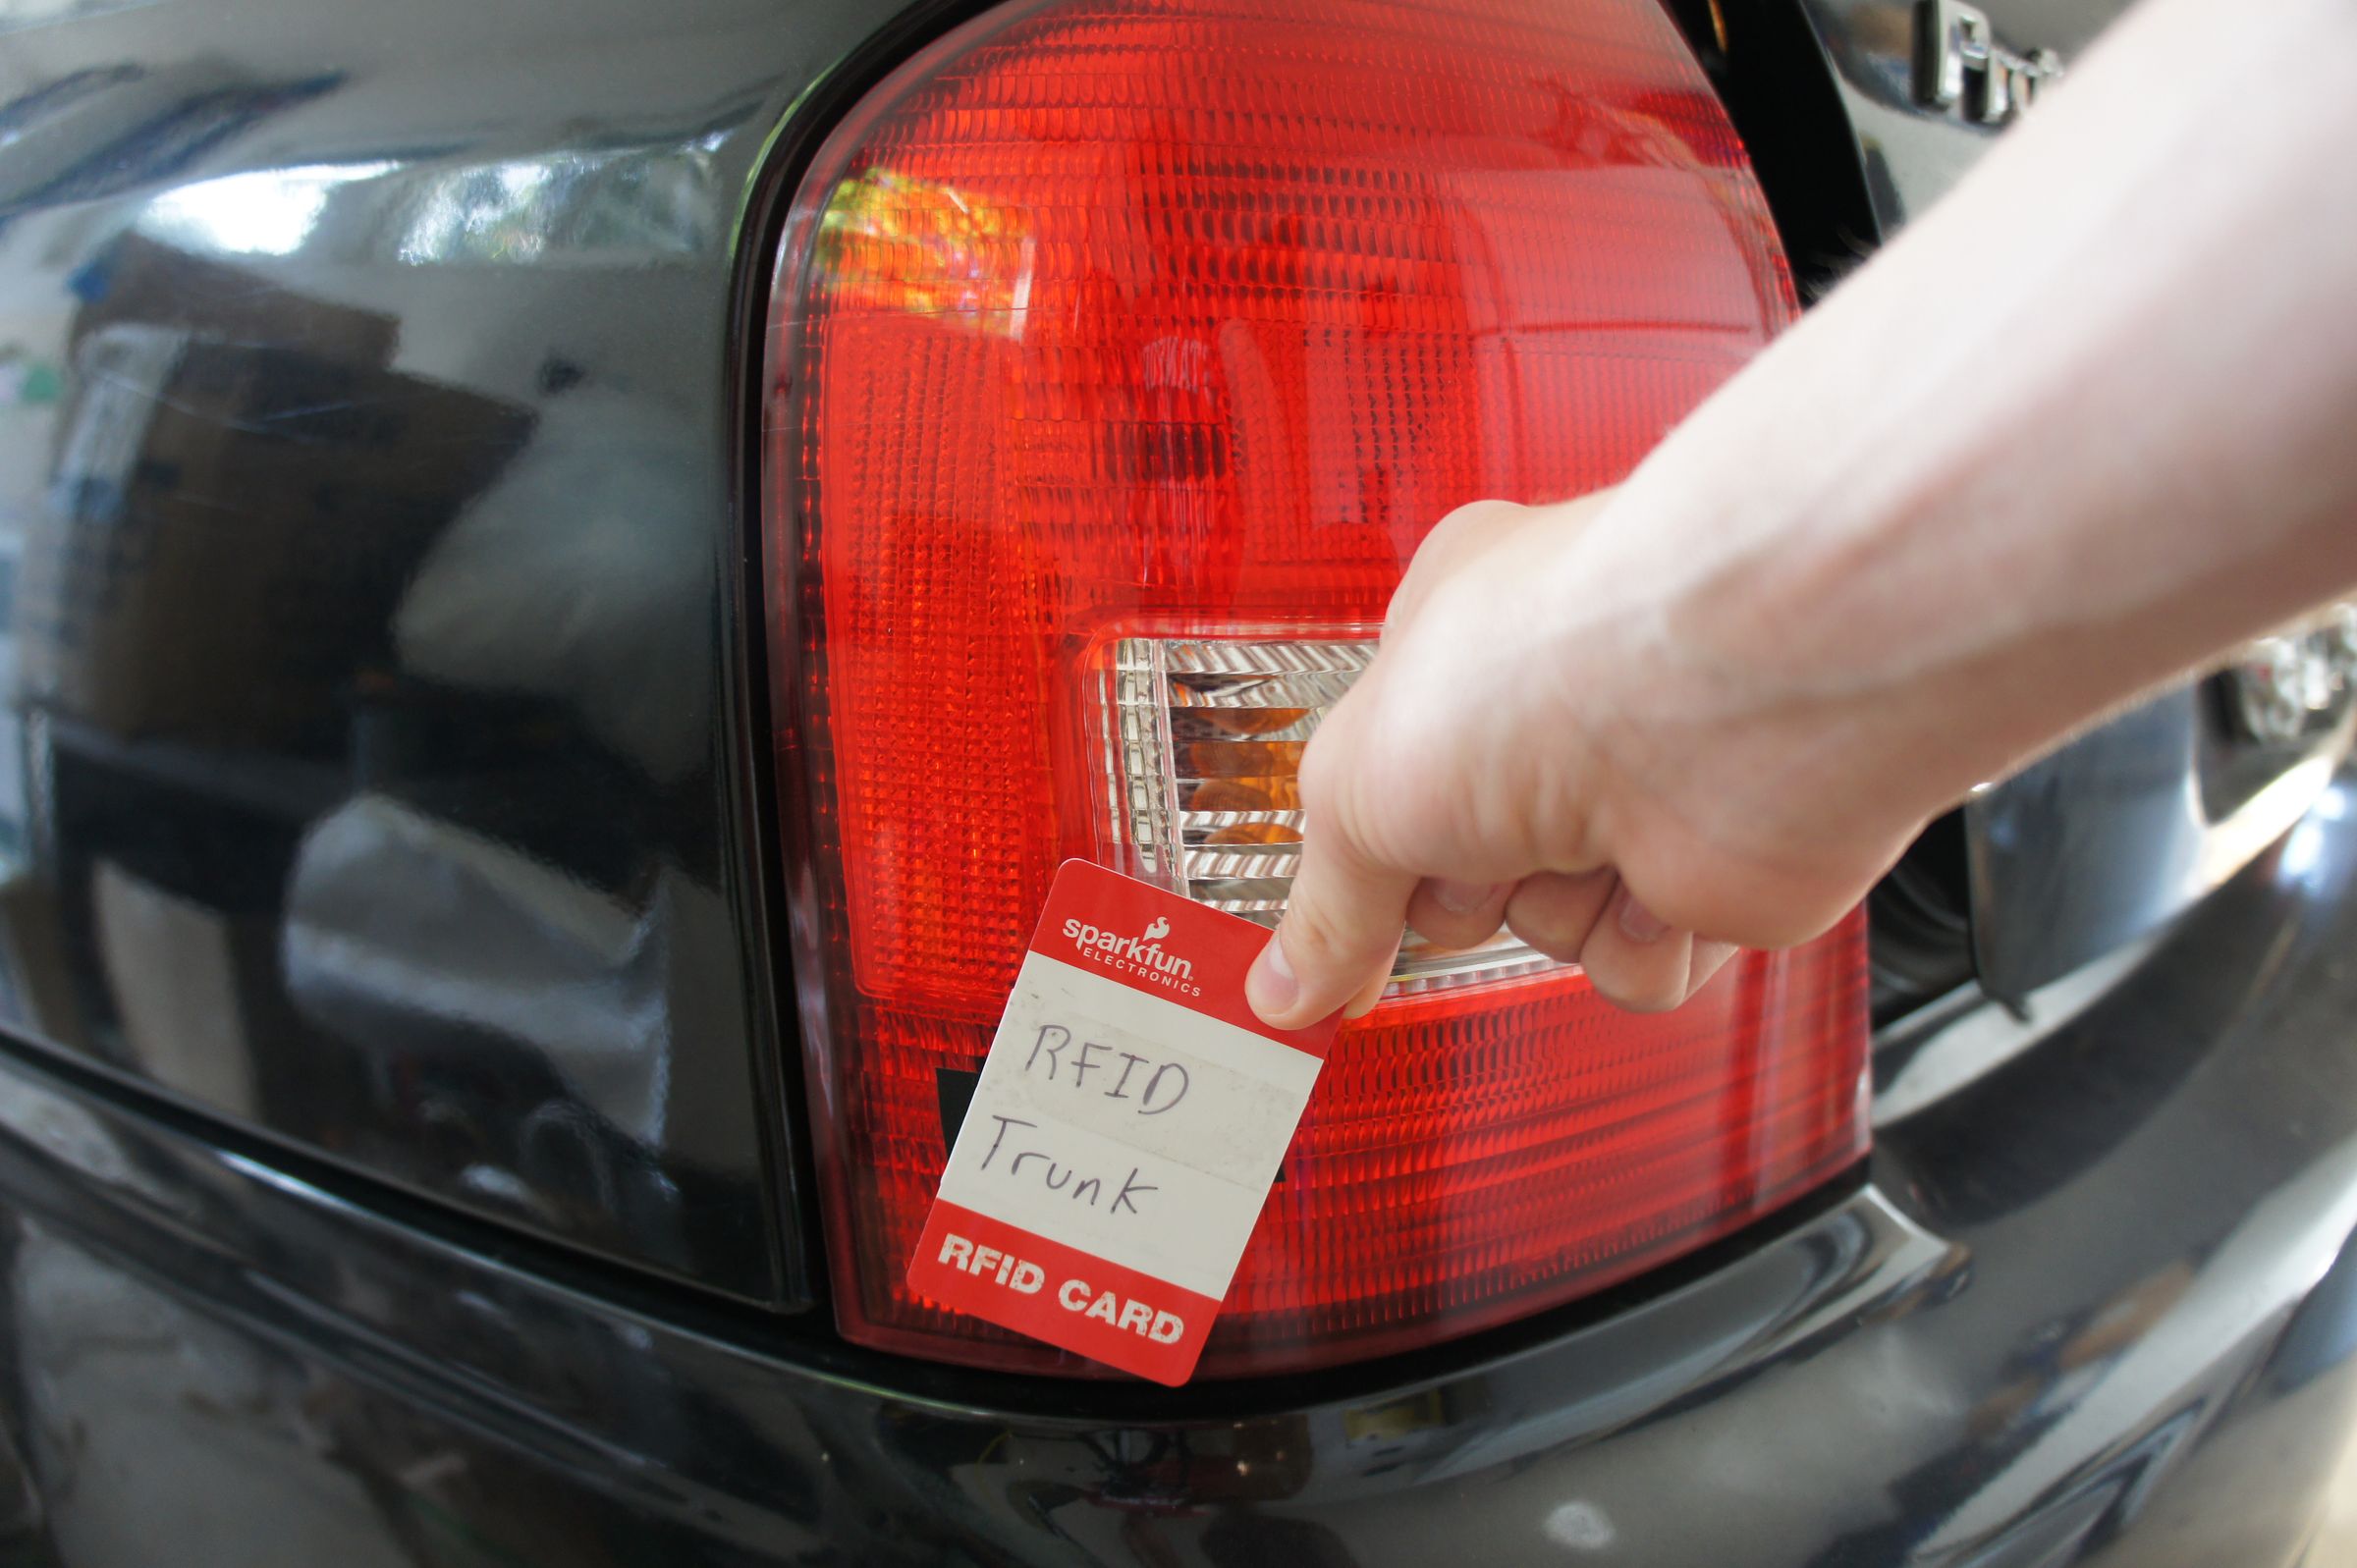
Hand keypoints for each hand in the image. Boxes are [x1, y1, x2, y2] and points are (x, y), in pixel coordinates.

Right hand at [1243, 492, 1920, 1027]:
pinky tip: (1655, 876)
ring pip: (1551, 931)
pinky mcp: (1712, 866)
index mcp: (1454, 647)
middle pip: (1461, 878)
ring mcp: (1636, 790)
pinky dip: (1640, 944)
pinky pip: (1640, 971)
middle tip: (1482, 836)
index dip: (1361, 854)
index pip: (1382, 784)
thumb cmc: (1552, 661)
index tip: (1335, 929)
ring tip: (1583, 834)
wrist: (1729, 690)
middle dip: (1466, 885)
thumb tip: (1285, 989)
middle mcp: (1552, 713)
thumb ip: (1321, 905)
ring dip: (1557, 910)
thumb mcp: (1360, 789)